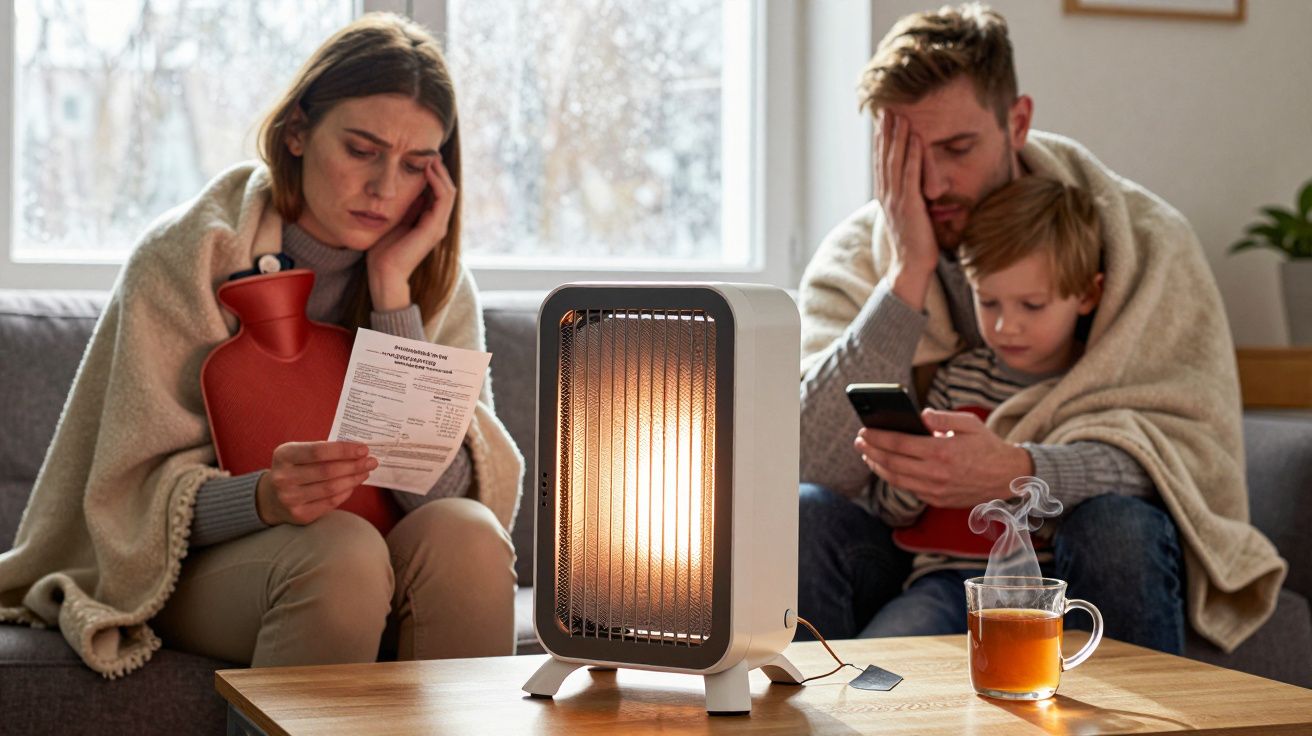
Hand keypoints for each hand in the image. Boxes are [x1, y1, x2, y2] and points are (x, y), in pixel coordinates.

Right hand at [255, 441, 378, 525]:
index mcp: (284, 455)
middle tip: (371, 461)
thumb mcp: (299, 452)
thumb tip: (357, 450)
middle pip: (328, 471)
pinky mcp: (299, 514)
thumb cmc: (294, 468)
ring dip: (353, 479)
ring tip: (365, 472)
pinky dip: (346, 492)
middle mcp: (284, 477)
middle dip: (354, 465)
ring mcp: (290, 498)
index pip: (319, 451)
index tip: (363, 448)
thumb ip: (323, 450)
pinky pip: (330, 502)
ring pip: (331, 488)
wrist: (271, 497)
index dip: (344, 450)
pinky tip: (353, 484)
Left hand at [366, 157, 457, 310]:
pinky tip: (426, 169)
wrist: (384, 272)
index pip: (437, 191)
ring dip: (440, 172)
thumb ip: (403, 205)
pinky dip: (436, 182)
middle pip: (446, 188)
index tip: (420, 155)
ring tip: (429, 156)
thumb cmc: (384, 250)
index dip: (432, 172)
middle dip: (438, 168)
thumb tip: (402, 184)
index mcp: (429, 221)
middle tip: (428, 150)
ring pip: (448, 191)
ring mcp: (438, 226)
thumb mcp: (393, 219)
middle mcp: (438, 223)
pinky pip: (443, 199)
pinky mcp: (434, 228)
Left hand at [854, 409, 1033, 507]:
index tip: (864, 431)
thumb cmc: (987, 446)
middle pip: (893, 463)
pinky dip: (893, 478)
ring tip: (867, 454)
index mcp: (942, 451)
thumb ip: (942, 417)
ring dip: (878, 467)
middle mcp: (937, 473)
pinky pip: (909, 489)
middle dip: (871, 451)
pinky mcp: (938, 500)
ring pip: (897, 479)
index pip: (900, 444)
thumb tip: (919, 415)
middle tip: (859, 441)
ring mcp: (936, 490)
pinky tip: (886, 467)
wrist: (1008, 477)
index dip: (878, 438)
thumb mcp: (969, 423)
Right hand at [873, 112, 937, 309]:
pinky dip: (911, 155)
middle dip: (886, 131)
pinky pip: (910, 175)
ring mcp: (896, 199)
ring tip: (899, 115)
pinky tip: (914, 138)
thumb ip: (911, 196)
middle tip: (886, 107)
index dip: (882, 138)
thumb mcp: (911, 213)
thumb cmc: (916, 242)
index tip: (884, 118)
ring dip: (897, 136)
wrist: (911, 266)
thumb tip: (917, 183)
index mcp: (886, 195)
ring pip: (895, 161)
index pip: (883, 160)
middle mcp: (887, 194)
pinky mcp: (909, 205)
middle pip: (885, 156)